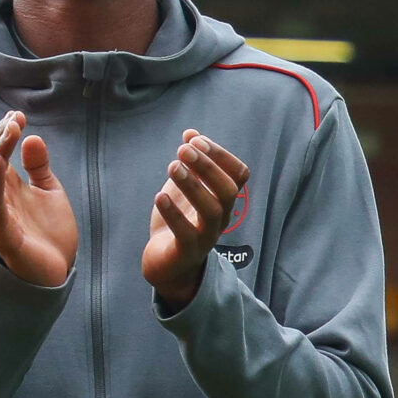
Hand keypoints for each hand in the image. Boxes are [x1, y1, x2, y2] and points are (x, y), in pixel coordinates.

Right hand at [0, 111, 76, 287]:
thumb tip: (33, 137)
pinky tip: (0, 162)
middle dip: (1, 137)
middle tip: (16, 119)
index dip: (5, 133)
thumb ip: (39, 168)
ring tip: (11, 131)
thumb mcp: (49, 193)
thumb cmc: (49, 235)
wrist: (55, 273)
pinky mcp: (3, 233)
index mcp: (6, 188)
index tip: (18, 114)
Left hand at [142, 131, 249, 310]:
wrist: (167, 264)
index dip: (220, 155)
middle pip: (229, 190)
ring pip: (212, 210)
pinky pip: (186, 233)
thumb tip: (191, 133)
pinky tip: (159, 196)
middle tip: (182, 150)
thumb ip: (189, 164)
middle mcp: (221, 217)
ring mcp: (206, 236)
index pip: (239, 174)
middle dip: (207, 167)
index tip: (194, 140)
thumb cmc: (179, 222)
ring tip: (172, 166)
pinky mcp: (187, 251)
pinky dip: (174, 214)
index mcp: (223, 200)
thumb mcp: (184, 188)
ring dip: (193, 185)